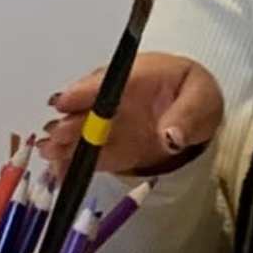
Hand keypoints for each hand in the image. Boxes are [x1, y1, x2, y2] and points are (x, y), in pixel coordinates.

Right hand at [42, 52, 223, 179]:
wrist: (192, 109)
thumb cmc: (194, 94)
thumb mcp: (203, 99)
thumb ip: (188, 115)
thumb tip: (171, 136)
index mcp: (134, 77)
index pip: (105, 82)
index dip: (83, 92)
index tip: (64, 102)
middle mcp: (112, 100)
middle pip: (85, 110)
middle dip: (69, 122)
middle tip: (56, 136)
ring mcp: (107, 124)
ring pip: (80, 132)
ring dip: (64, 143)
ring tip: (49, 155)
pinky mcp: (108, 147)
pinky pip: (88, 155)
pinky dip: (73, 164)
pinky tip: (60, 174)